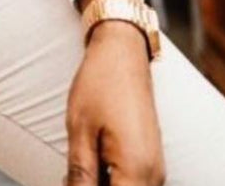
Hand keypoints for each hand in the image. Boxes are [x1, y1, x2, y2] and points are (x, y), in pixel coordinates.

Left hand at [64, 21, 164, 185]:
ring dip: (100, 184)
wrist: (123, 51)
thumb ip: (80, 175)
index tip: (71, 181)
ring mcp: (154, 168)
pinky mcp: (149, 160)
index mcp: (136, 171)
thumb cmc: (101, 83)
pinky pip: (131, 182)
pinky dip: (110, 179)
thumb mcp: (79, 130)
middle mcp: (153, 175)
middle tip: (70, 174)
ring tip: (79, 163)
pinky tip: (90, 162)